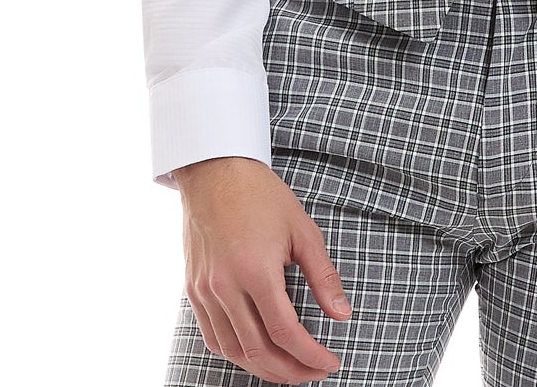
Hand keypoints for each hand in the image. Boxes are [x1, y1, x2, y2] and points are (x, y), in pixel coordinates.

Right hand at [175, 155, 352, 383]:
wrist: (215, 170)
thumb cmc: (261, 195)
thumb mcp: (302, 229)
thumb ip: (323, 276)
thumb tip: (343, 315)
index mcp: (256, 271)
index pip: (286, 333)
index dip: (311, 356)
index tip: (330, 362)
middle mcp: (226, 287)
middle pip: (258, 351)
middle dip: (290, 371)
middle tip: (314, 373)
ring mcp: (205, 291)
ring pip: (233, 351)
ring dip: (263, 368)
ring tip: (290, 368)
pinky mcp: (193, 289)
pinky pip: (213, 337)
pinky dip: (236, 353)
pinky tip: (256, 351)